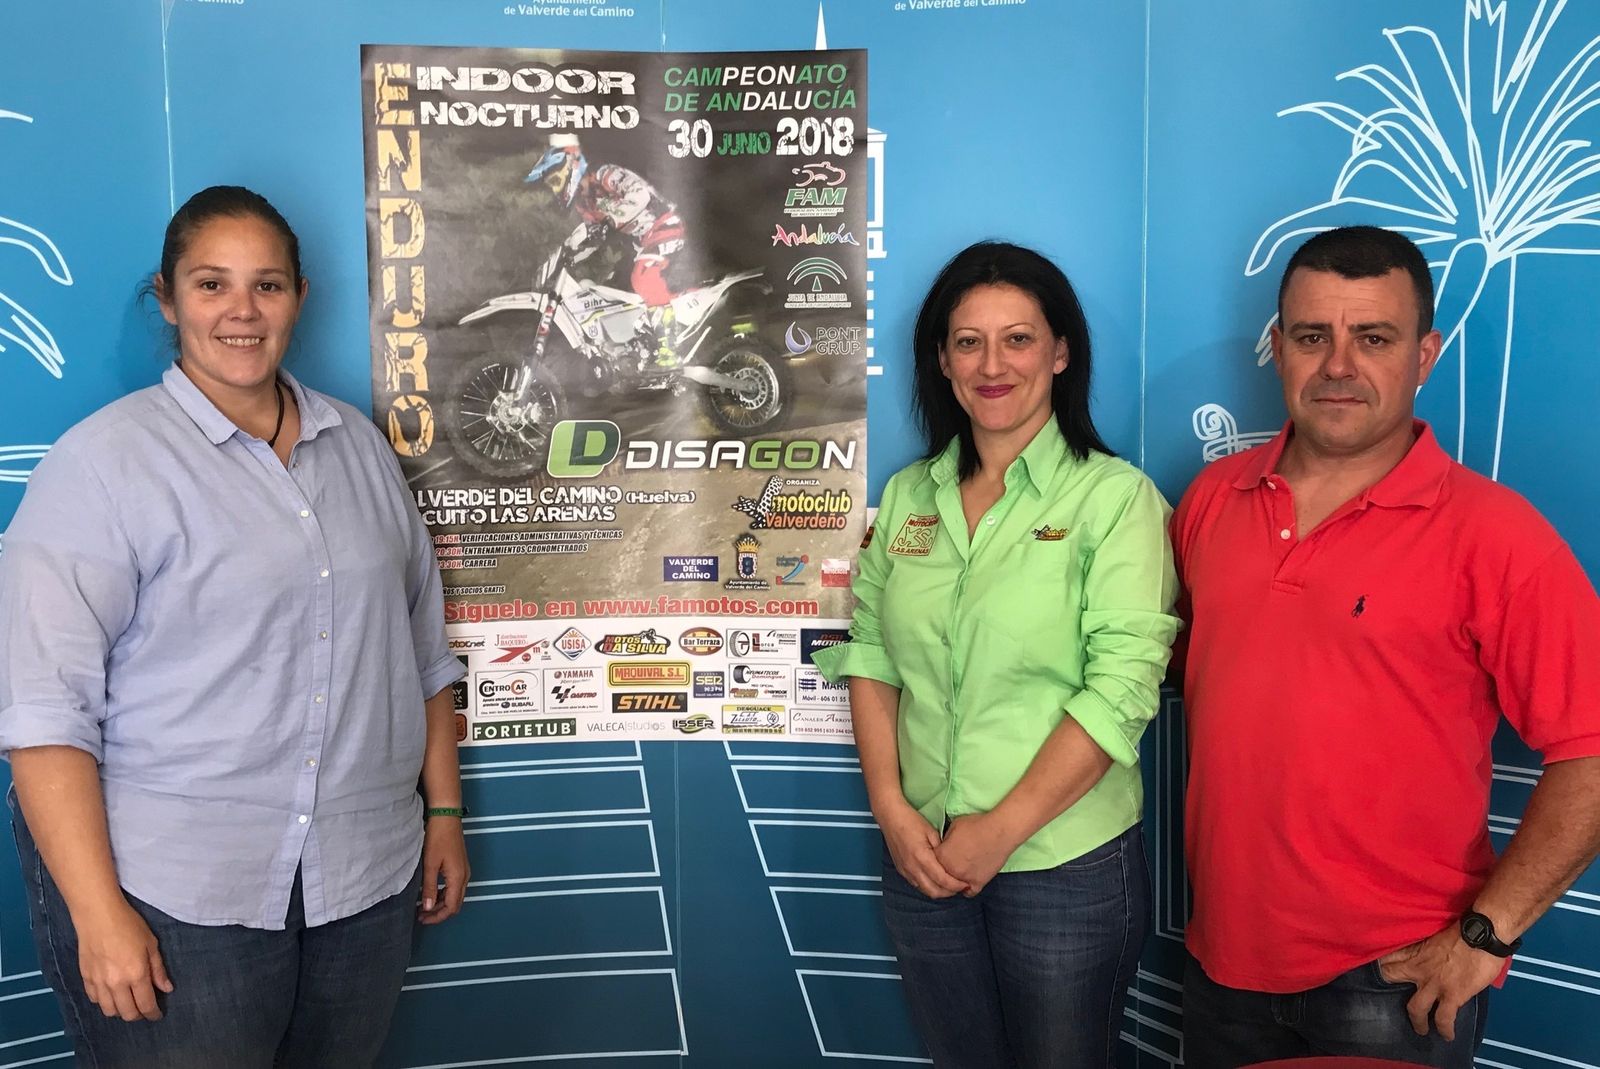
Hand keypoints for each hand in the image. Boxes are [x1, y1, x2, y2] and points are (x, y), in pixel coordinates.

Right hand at [75, 901, 172, 1020]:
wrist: (98, 915)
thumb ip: (158, 970)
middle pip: (127, 1013)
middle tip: (144, 1010)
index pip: (145, 1005)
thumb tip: (166, 988)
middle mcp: (116, 983)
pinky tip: (111, 994)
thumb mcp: (151, 944)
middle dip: (138, 1015)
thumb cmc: (129, 925)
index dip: (153, 1014)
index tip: (157, 1015)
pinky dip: (104, 1002)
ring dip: (120, 1011)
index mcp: (136, 975)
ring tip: (128, 1003)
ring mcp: (98, 982)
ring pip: (109, 1011)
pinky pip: (94, 999)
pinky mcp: (85, 978)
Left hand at [418, 818, 469, 924]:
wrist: (446, 818)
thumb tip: (427, 907)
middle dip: (439, 913)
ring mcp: (463, 871)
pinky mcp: (459, 866)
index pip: (451, 907)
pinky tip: (431, 893)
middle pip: (455, 903)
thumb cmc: (437, 838)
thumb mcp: (430, 864)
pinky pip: (454, 887)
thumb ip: (429, 887)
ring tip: (423, 906)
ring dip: (440, 903)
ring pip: (454, 896)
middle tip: (421, 916)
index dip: (437, 917)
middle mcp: (464, 876)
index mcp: (458, 878)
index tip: (423, 919)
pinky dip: (443, 894)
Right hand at [877, 801, 967, 899]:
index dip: (956, 885)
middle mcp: (912, 868)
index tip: (966, 884)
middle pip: (933, 891)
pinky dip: (928, 886)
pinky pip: (916, 884)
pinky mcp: (901, 870)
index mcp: (922, 858)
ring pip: (924, 890)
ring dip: (938, 891)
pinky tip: (935, 880)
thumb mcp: (932, 832)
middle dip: (949, 892)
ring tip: (949, 885)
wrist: (890, 816)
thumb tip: (951, 862)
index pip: (942, 880)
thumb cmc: (911, 820)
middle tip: (960, 887)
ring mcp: (905, 870)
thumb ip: (941, 850)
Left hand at [934, 812, 1015, 896]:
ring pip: (953, 887)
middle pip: (941, 877)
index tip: (941, 856)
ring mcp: (964, 879)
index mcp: (942, 855)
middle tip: (948, 866)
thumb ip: (946, 839)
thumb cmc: (976, 825)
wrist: (999, 832)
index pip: (931, 862)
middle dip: (943, 871)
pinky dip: (968, 889)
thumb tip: (945, 845)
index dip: (936, 858)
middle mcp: (950, 870)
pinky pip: (969, 893)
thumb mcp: (954, 826)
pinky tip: (967, 883)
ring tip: (957, 876)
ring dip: (954, 883)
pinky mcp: (978, 883)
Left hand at [1378, 924, 1504, 1039]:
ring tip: (1421, 1029)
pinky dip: (1445, 1029)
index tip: (1376, 966)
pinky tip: (1447, 1035)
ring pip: (1415, 1008)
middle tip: (1388, 995)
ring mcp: (1434, 983)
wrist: (1484, 935)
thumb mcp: (1439, 936)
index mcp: (1416, 950)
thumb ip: (1431, 950)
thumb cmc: (1465, 930)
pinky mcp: (1452, 995)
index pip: (1389, 956)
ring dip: (1417, 1021)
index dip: (1380, 962)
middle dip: (1387, 985)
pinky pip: (1443, 1018)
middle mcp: (1419, 967)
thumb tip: (1435, 958)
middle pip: (1390, 977)